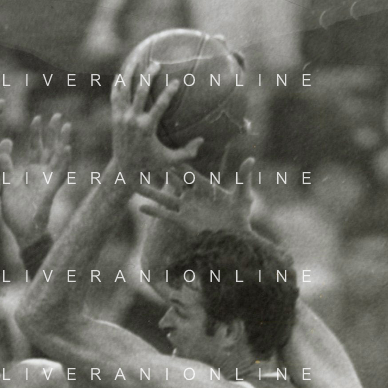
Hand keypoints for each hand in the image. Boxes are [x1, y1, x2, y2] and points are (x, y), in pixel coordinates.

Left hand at [0, 113, 72, 246]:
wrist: (22, 231)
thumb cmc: (16, 212)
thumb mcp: (6, 183)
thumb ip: (6, 167)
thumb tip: (2, 150)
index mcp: (33, 172)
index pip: (36, 148)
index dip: (37, 134)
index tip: (37, 118)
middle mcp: (43, 174)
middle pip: (51, 149)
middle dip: (54, 132)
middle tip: (59, 116)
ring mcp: (49, 182)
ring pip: (59, 158)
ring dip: (63, 142)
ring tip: (67, 127)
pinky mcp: (51, 190)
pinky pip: (58, 174)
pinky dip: (63, 161)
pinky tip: (66, 149)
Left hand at [109, 65, 201, 185]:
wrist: (125, 169)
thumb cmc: (151, 165)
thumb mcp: (170, 161)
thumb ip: (187, 152)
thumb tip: (202, 140)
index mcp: (147, 128)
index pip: (159, 105)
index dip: (169, 92)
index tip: (177, 81)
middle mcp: (132, 120)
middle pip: (140, 91)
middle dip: (148, 75)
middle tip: (157, 64)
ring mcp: (121, 117)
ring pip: (124, 89)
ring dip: (130, 72)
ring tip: (137, 58)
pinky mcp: (114, 116)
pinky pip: (115, 94)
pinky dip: (119, 82)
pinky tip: (124, 72)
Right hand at [139, 155, 255, 237]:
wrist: (234, 238)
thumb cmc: (240, 217)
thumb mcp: (243, 197)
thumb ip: (244, 178)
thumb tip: (251, 159)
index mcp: (203, 186)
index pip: (187, 170)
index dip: (176, 160)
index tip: (164, 150)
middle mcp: (191, 195)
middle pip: (171, 180)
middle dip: (158, 172)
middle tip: (143, 160)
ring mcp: (186, 208)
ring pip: (164, 196)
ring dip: (150, 191)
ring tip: (135, 184)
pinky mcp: (183, 221)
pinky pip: (166, 215)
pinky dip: (153, 211)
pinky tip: (139, 206)